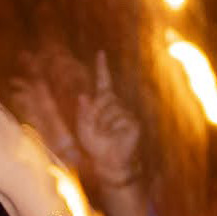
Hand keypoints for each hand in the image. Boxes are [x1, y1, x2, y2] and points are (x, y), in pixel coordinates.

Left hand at [47, 54, 155, 215]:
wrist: (109, 162)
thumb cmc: (96, 146)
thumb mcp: (83, 129)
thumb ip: (83, 113)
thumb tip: (83, 95)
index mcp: (104, 104)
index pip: (104, 83)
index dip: (102, 68)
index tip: (100, 53)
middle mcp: (117, 106)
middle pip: (102, 99)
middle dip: (94, 114)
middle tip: (96, 131)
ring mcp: (126, 114)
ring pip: (110, 110)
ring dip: (102, 124)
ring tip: (105, 136)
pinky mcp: (133, 124)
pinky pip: (119, 119)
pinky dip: (112, 128)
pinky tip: (114, 137)